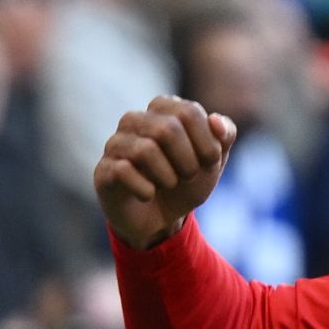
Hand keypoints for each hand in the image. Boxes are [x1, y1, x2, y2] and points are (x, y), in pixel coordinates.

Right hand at [93, 96, 237, 249]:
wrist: (163, 218)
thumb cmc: (186, 180)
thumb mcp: (213, 160)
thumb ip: (224, 135)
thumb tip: (216, 120)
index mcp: (162, 110)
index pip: (189, 111)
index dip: (207, 142)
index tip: (209, 162)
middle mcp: (135, 120)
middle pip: (167, 129)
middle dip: (188, 162)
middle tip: (188, 176)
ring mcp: (115, 143)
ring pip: (145, 150)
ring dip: (168, 177)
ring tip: (169, 184)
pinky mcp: (104, 170)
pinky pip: (124, 172)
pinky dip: (146, 189)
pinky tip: (148, 194)